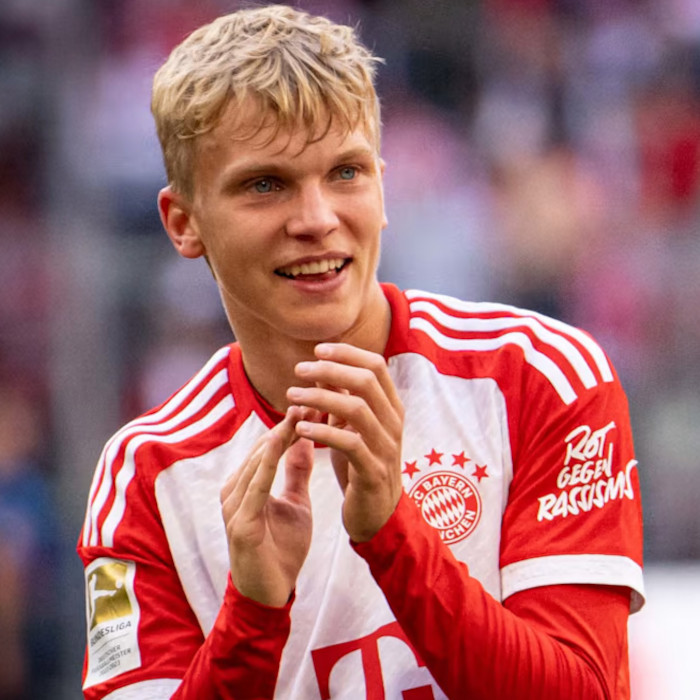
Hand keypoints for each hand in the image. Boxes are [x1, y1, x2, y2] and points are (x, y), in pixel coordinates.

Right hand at [220, 406, 314, 606]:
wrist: (272, 594)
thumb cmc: (281, 549)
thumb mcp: (296, 503)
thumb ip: (297, 473)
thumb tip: (306, 439)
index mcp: (246, 484)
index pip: (269, 444)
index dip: (292, 422)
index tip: (316, 400)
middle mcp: (234, 490)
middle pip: (262, 447)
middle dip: (288, 422)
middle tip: (312, 396)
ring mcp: (233, 506)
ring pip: (256, 461)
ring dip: (279, 435)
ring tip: (301, 411)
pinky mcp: (239, 523)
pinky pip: (254, 487)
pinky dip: (266, 463)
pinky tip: (278, 443)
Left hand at [286, 343, 403, 541]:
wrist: (377, 514)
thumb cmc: (360, 465)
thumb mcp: (352, 427)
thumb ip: (342, 399)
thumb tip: (322, 367)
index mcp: (391, 407)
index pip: (376, 366)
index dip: (347, 353)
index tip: (317, 350)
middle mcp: (394, 423)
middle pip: (367, 381)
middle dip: (330, 370)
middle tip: (299, 370)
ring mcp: (386, 447)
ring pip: (357, 408)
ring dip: (320, 397)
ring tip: (292, 395)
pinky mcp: (373, 471)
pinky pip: (350, 444)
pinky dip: (323, 431)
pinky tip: (300, 427)